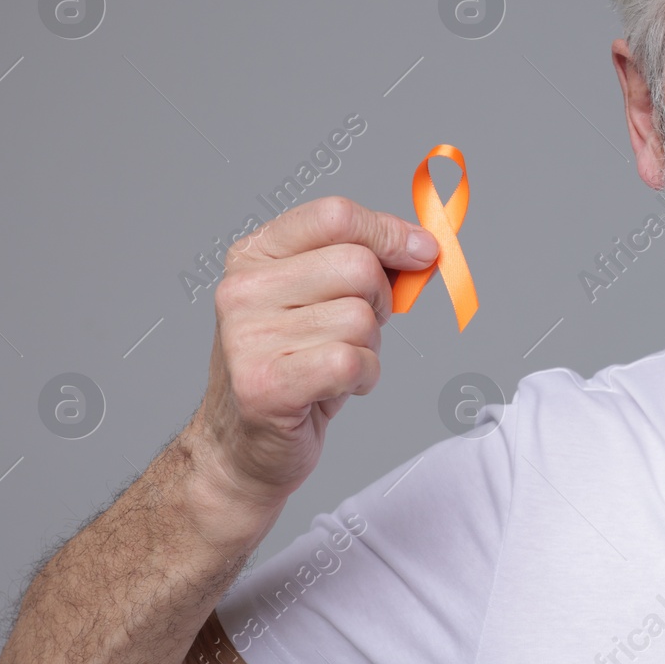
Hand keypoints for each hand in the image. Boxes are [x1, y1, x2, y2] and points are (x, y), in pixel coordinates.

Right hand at [187, 196, 439, 510]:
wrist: (242, 448)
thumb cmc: (293, 368)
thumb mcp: (321, 300)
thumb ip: (362, 262)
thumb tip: (423, 246)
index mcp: (253, 255)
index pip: (334, 215)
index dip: (389, 231)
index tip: (421, 251)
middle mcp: (242, 289)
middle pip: (358, 266)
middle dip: (380, 299)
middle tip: (358, 329)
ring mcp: (247, 337)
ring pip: (361, 318)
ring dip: (369, 346)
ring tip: (335, 364)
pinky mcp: (266, 384)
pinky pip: (352, 360)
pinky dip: (364, 376)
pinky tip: (338, 387)